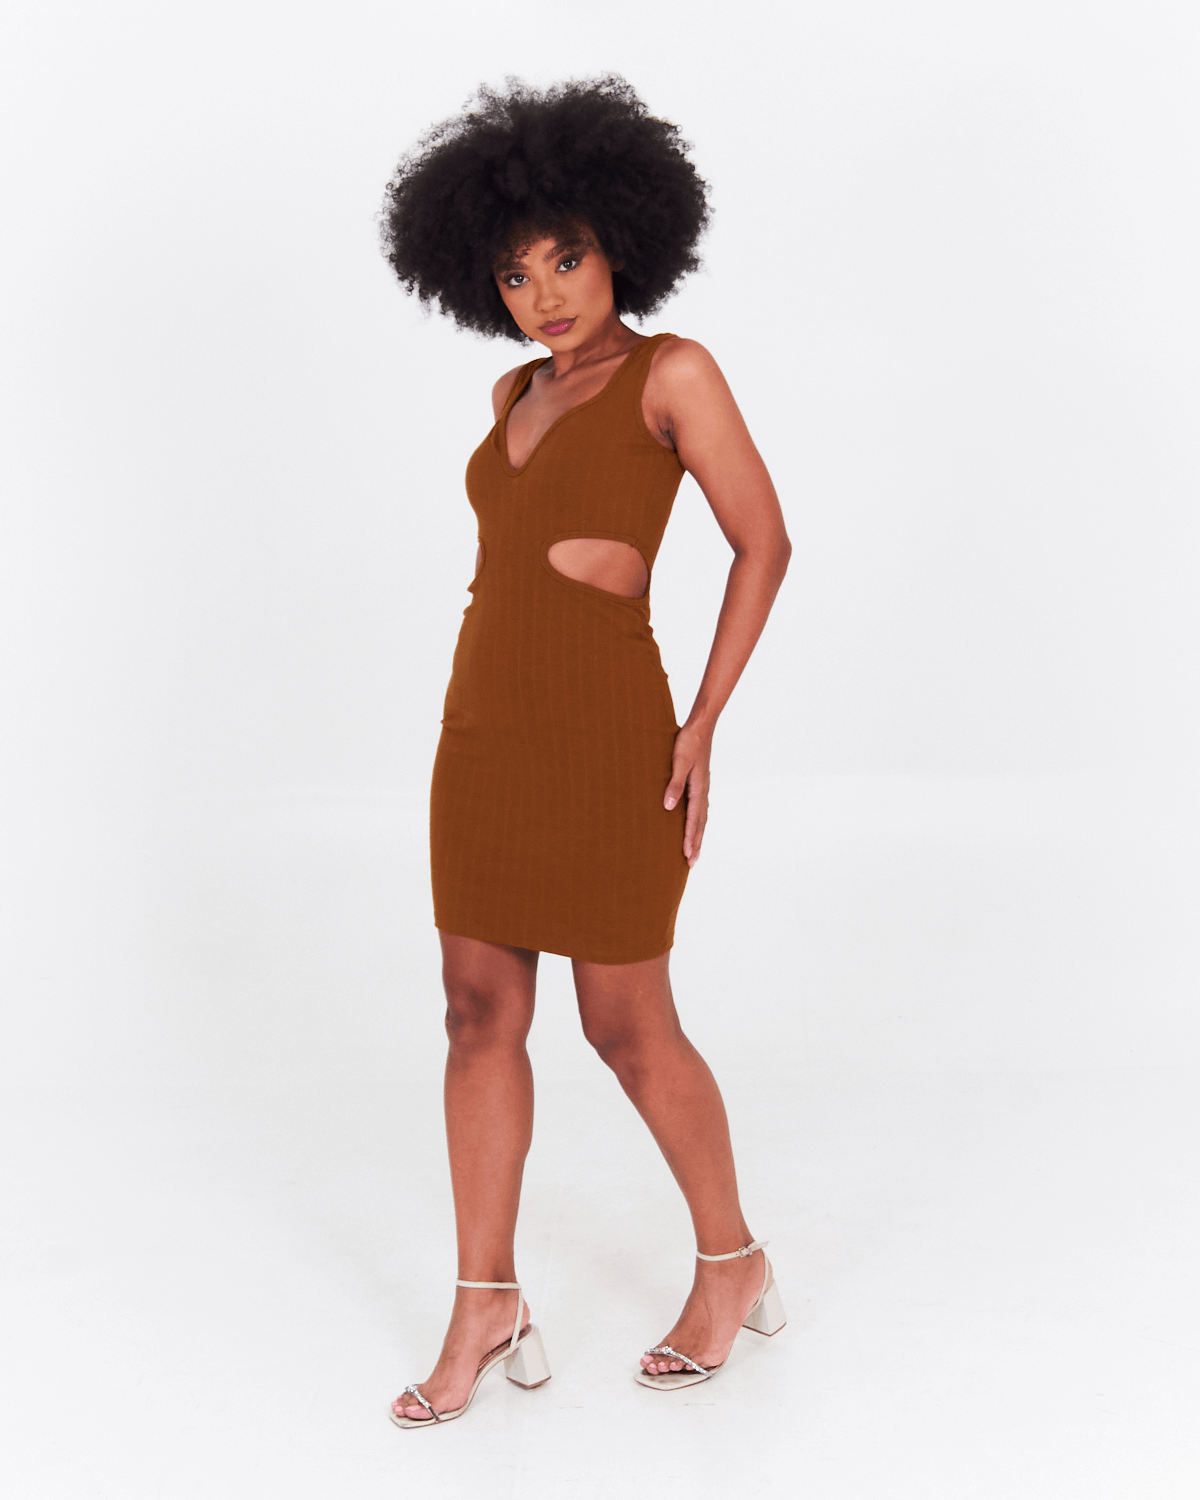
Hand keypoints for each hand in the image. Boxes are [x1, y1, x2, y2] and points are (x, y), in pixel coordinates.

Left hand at [663, 723, 711, 867]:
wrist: (701, 726)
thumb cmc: (688, 742)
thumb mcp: (678, 762)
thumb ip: (674, 785)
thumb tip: (668, 807)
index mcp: (698, 789)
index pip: (694, 819)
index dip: (690, 838)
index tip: (688, 855)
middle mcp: (703, 791)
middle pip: (701, 823)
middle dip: (696, 843)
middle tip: (692, 862)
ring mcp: (703, 787)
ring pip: (702, 817)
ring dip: (698, 834)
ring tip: (694, 850)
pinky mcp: (700, 782)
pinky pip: (700, 808)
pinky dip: (698, 821)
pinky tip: (695, 824)